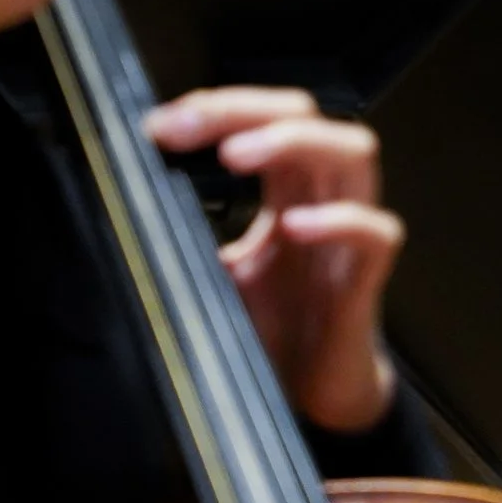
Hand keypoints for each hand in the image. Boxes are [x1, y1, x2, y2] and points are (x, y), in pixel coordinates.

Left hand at [144, 87, 401, 432]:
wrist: (313, 394)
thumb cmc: (276, 328)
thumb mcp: (219, 275)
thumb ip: (188, 239)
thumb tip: (127, 213)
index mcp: (290, 187)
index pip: (263, 115)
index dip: (216, 109)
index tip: (160, 126)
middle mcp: (324, 194)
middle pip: (304, 113)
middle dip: (243, 108)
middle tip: (186, 125)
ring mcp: (350, 231)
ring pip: (353, 150)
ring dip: (292, 140)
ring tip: (237, 154)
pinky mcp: (367, 275)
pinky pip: (375, 231)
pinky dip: (338, 219)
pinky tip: (294, 225)